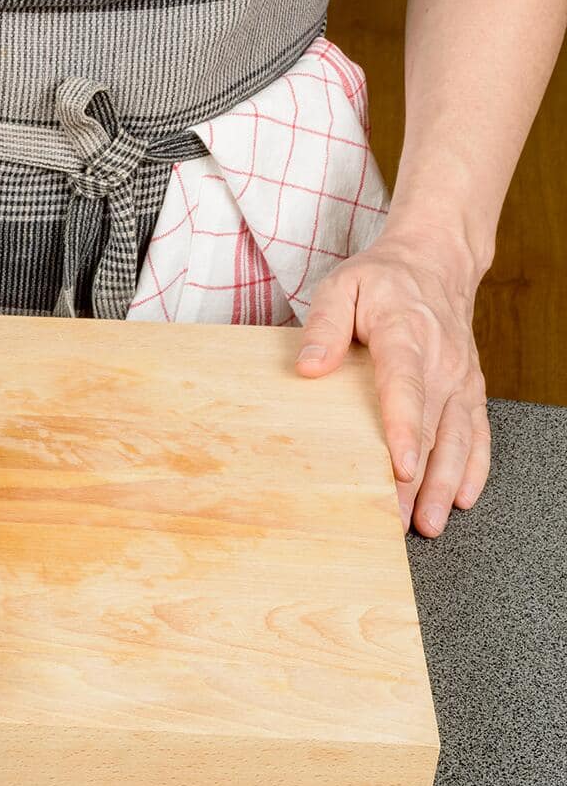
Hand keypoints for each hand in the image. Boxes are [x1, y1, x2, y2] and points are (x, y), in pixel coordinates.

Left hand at [295, 228, 490, 536]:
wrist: (435, 263)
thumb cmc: (380, 280)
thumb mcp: (340, 288)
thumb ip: (323, 326)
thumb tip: (309, 367)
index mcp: (407, 335)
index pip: (406, 388)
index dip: (405, 431)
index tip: (399, 469)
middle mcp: (442, 361)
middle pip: (433, 428)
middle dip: (418, 479)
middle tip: (399, 520)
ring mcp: (461, 378)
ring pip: (459, 439)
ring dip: (445, 483)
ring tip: (428, 522)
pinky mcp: (470, 389)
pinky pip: (477, 433)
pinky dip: (474, 468)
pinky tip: (461, 498)